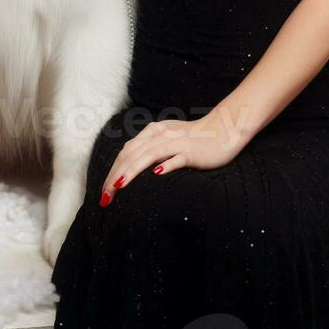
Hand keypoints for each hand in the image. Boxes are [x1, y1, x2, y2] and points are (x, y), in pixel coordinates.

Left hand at [99, 106, 243, 206]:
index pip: (126, 152)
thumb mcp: (167, 140)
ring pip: (148, 155)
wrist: (223, 131)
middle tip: (105, 197)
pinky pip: (177, 158)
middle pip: (132, 154)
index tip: (105, 191)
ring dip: (131, 171)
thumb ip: (149, 150)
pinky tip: (157, 174)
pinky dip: (166, 164)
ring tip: (118, 187)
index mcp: (153, 132)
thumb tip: (128, 167)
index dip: (113, 170)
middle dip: (115, 175)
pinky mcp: (191, 151)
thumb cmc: (193, 140)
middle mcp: (160, 135)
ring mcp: (176, 143)